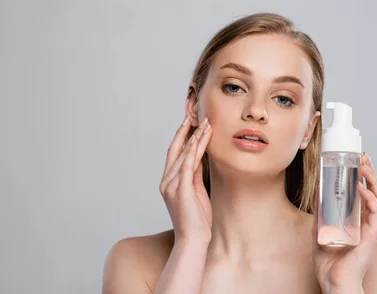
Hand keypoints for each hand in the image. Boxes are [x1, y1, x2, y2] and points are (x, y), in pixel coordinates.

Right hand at [159, 116, 212, 244]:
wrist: (192, 239)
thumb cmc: (197, 219)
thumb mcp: (196, 193)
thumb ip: (195, 176)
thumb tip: (200, 159)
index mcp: (168, 182)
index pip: (174, 154)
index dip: (181, 137)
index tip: (190, 123)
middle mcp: (167, 181)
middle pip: (176, 150)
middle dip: (186, 132)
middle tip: (195, 116)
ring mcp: (172, 185)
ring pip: (183, 155)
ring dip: (196, 138)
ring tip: (206, 124)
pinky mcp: (181, 190)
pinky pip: (187, 165)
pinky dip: (193, 151)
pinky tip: (200, 139)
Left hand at [313, 152, 376, 292]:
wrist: (334, 283)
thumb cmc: (330, 264)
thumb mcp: (320, 233)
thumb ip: (320, 216)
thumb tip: (316, 194)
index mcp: (359, 222)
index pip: (366, 195)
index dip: (364, 177)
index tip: (359, 161)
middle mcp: (367, 224)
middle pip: (375, 193)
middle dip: (371, 173)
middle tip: (364, 157)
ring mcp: (371, 229)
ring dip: (373, 181)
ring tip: (364, 166)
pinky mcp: (371, 236)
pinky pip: (375, 212)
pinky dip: (369, 198)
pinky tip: (362, 187)